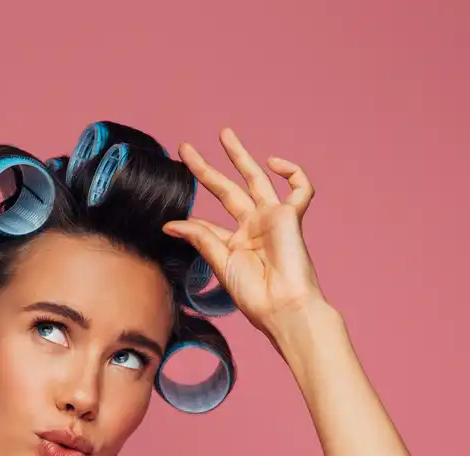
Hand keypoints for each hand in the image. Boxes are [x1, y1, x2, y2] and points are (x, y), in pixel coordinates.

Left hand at [163, 127, 325, 337]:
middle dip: (206, 169)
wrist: (282, 306)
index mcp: (235, 244)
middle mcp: (253, 227)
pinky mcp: (291, 216)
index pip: (209, 222)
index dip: (190, 219)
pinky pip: (300, 188)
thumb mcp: (220, 263)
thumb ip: (199, 238)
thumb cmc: (254, 294)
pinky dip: (293, 172)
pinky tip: (273, 163)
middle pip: (227, 189)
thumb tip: (169, 224)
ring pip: (256, 178)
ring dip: (240, 155)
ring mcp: (272, 219)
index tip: (171, 219)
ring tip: (223, 134)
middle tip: (185, 148)